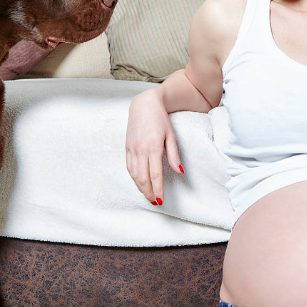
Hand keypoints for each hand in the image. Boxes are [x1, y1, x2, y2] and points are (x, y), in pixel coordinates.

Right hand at [125, 88, 181, 205]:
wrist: (144, 104)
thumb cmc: (160, 118)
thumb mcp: (171, 135)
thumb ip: (174, 155)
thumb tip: (180, 172)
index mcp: (153, 147)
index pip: (155, 174)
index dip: (157, 189)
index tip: (160, 199)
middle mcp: (140, 149)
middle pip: (143, 178)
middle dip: (148, 192)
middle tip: (155, 202)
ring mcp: (132, 149)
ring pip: (134, 174)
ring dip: (140, 187)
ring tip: (148, 195)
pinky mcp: (127, 147)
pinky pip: (129, 167)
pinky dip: (134, 177)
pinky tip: (139, 182)